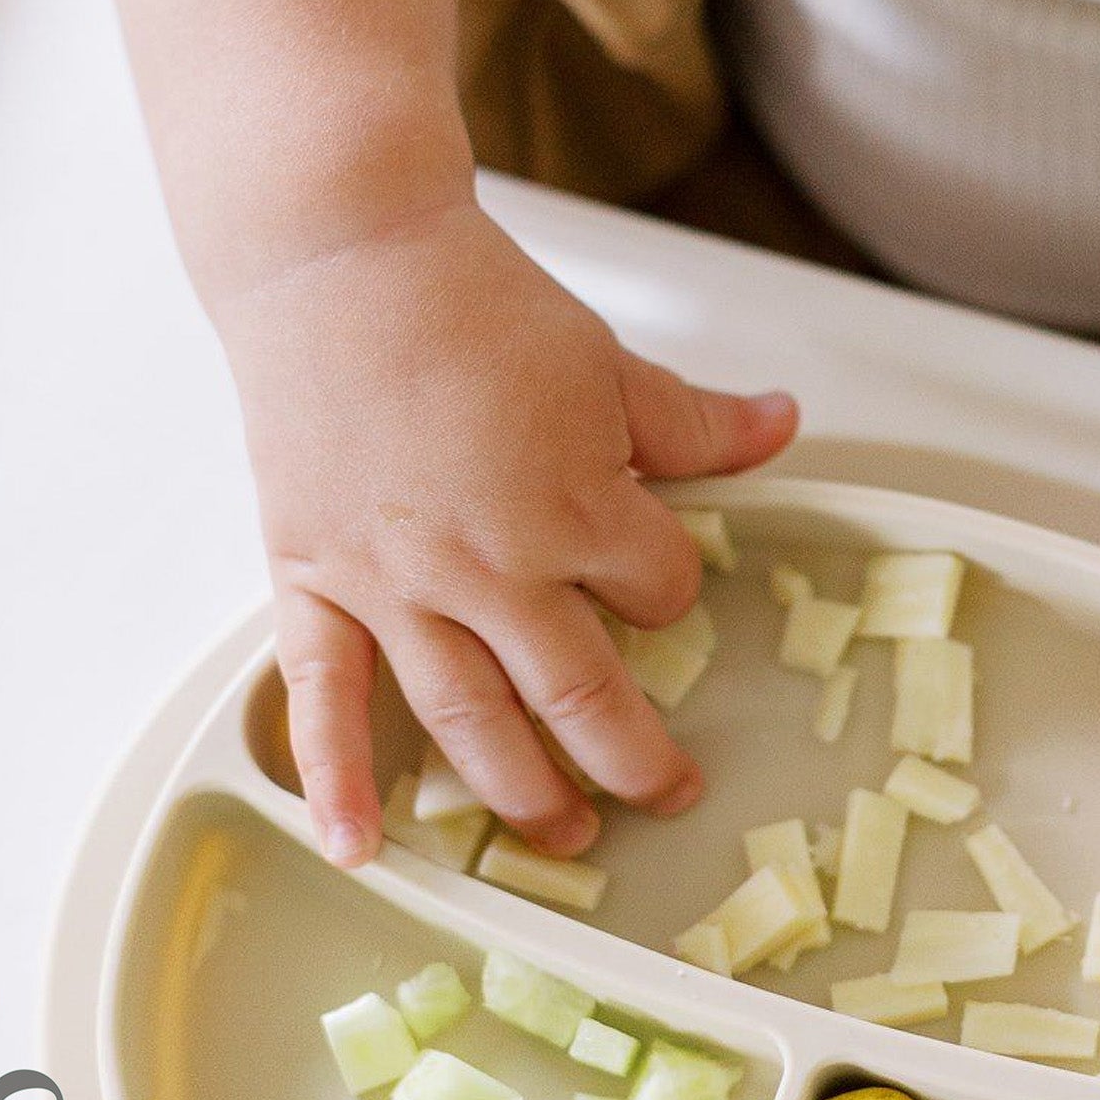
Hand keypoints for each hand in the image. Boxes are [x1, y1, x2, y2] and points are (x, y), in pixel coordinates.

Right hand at [216, 201, 797, 865]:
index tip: (657, 586)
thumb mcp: (607, 364)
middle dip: (636, 760)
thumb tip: (783, 425)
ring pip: (473, 722)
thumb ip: (696, 425)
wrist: (336, 254)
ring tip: (566, 836)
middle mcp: (491, 570)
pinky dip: (334, 780)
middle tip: (664, 795)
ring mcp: (398, 588)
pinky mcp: (316, 584)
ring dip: (525, 794)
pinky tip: (357, 845)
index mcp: (575, 513)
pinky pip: (321, 699)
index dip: (672, 594)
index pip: (661, 594)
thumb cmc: (467, 305)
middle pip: (585, 698)